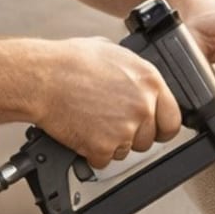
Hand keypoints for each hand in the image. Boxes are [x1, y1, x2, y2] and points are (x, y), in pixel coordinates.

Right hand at [35, 38, 183, 169]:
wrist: (42, 78)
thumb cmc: (70, 62)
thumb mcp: (114, 53)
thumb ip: (134, 73)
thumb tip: (137, 81)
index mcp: (150, 81)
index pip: (172, 120)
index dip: (160, 127)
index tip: (152, 129)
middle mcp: (142, 106)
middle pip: (148, 140)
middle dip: (130, 135)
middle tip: (109, 121)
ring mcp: (125, 129)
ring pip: (125, 151)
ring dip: (110, 143)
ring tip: (90, 120)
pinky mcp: (104, 147)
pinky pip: (102, 161)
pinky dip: (90, 152)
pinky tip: (81, 131)